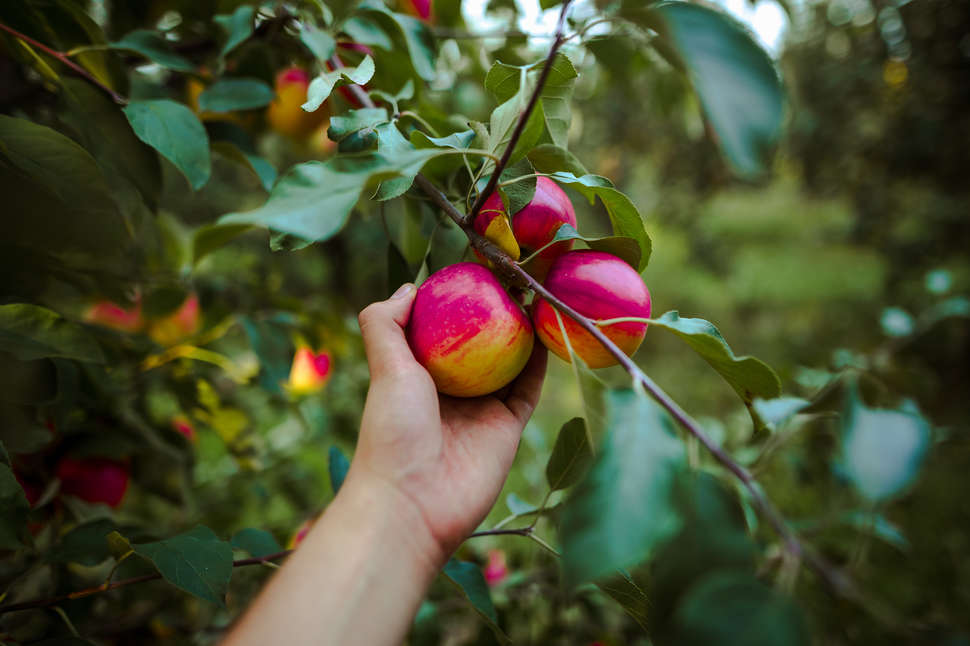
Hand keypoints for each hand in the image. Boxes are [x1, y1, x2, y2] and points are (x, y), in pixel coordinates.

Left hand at [349, 282, 546, 565]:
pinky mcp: (507, 426)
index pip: (440, 327)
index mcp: (417, 373)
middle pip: (478, 341)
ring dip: (523, 330)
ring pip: (509, 361)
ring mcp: (480, 407)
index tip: (478, 269)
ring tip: (538, 293)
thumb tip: (410, 287)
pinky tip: (548, 329)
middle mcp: (450, 388)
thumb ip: (386, 324)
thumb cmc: (392, 432)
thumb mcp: (384, 369)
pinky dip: (540, 361)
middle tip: (516, 274)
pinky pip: (528, 388)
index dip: (457, 299)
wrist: (414, 504)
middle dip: (495, 310)